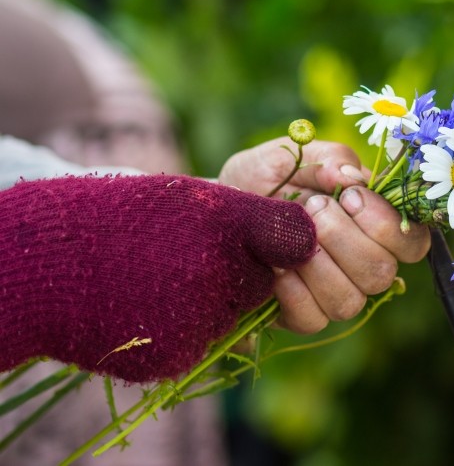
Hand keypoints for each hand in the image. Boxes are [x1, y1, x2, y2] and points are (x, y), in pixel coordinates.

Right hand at [0, 175, 315, 381]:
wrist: (51, 262)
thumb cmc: (123, 218)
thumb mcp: (189, 198)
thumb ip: (252, 220)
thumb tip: (305, 246)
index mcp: (225, 221)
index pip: (291, 238)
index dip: (269, 240)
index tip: (253, 239)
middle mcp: (218, 269)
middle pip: (259, 284)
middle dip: (236, 275)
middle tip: (186, 259)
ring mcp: (197, 316)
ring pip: (230, 315)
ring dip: (208, 304)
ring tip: (159, 281)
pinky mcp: (177, 353)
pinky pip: (200, 342)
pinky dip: (183, 329)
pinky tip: (148, 306)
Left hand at [219, 137, 430, 332]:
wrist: (219, 209)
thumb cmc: (265, 179)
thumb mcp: (293, 154)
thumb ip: (328, 158)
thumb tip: (352, 177)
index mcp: (375, 227)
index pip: (413, 242)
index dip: (387, 223)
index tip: (349, 196)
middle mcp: (364, 266)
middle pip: (382, 272)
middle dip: (344, 238)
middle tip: (313, 208)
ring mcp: (336, 294)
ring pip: (351, 300)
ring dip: (318, 265)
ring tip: (292, 235)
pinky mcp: (304, 316)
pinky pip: (313, 318)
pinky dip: (293, 291)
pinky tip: (276, 267)